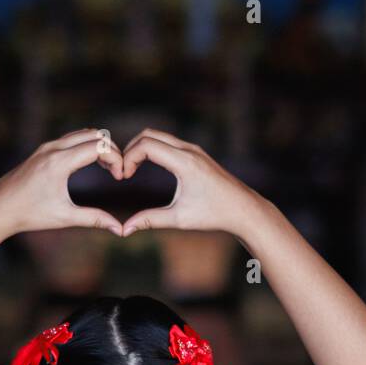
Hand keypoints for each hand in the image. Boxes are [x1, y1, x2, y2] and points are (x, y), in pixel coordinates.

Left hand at [0, 129, 124, 239]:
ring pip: (82, 134)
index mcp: (59, 162)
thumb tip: (119, 229)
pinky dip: (85, 146)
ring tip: (107, 168)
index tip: (120, 177)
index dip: (116, 159)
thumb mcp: (64, 217)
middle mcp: (53, 148)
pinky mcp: (42, 150)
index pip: (99, 147)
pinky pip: (70, 139)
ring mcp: (46, 147)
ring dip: (99, 146)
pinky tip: (90, 164)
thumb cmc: (29, 215)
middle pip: (94, 134)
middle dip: (111, 150)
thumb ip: (95, 219)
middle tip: (118, 171)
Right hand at [120, 129, 273, 237]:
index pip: (147, 145)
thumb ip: (150, 220)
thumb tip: (124, 230)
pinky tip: (144, 167)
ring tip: (129, 170)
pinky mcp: (195, 153)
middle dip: (130, 149)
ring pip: (158, 136)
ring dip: (140, 148)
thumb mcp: (180, 219)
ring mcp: (193, 149)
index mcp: (185, 163)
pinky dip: (151, 149)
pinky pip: (167, 142)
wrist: (243, 209)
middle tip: (122, 172)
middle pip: (149, 134)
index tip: (123, 177)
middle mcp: (189, 150)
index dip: (128, 158)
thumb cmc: (214, 215)